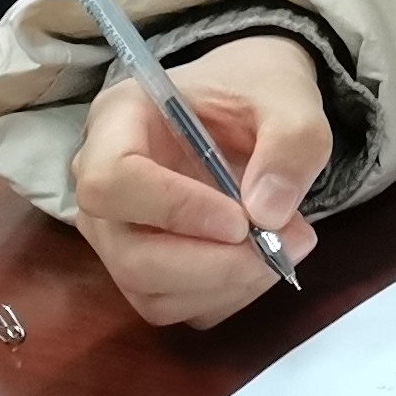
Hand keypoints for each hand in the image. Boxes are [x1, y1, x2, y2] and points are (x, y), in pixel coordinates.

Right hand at [72, 37, 327, 327]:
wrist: (252, 106)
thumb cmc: (255, 90)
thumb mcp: (289, 96)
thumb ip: (292, 141)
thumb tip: (269, 214)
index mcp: (119, 120)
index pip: (112, 181)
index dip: (174, 210)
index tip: (242, 219)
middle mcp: (103, 184)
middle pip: (128, 253)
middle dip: (212, 263)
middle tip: (284, 242)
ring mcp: (117, 231)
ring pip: (149, 290)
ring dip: (226, 283)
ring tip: (289, 244)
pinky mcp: (143, 267)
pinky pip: (173, 305)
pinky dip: (227, 295)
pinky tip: (265, 260)